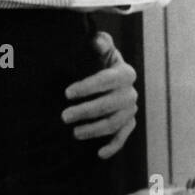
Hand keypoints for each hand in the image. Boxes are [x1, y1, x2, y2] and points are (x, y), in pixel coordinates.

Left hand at [62, 31, 137, 158]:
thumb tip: (96, 41)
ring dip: (95, 130)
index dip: (87, 87)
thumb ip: (99, 43)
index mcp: (124, 73)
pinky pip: (123, 137)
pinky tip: (99, 153)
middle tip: (64, 116)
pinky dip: (113, 146)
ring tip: (74, 133)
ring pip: (114, 123)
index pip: (106, 80)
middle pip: (109, 105)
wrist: (110, 76)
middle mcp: (130, 93)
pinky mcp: (128, 123)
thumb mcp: (100, 48)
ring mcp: (130, 110)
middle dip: (86, 111)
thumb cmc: (99, 60)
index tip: (67, 93)